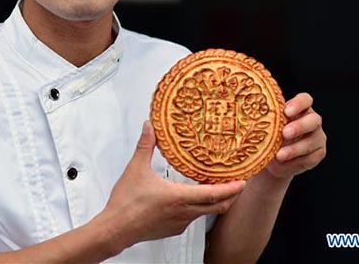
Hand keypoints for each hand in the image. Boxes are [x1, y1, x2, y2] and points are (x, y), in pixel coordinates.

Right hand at [96, 121, 246, 253]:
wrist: (116, 229)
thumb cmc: (126, 204)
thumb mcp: (136, 169)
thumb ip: (145, 145)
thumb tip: (150, 128)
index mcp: (179, 197)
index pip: (214, 194)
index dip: (232, 188)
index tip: (242, 181)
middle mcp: (184, 213)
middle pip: (217, 207)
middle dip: (230, 196)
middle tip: (236, 185)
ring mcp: (179, 223)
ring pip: (204, 213)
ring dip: (212, 202)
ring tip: (213, 188)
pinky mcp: (172, 230)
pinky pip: (191, 219)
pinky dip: (197, 209)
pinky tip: (188, 200)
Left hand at [264, 92, 325, 179]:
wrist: (272, 159)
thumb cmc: (269, 135)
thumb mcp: (267, 125)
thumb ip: (267, 117)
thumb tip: (255, 112)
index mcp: (300, 108)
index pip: (305, 100)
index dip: (299, 104)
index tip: (286, 112)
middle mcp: (311, 120)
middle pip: (314, 119)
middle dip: (299, 127)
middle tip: (284, 134)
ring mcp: (317, 137)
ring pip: (312, 141)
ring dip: (295, 149)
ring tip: (279, 155)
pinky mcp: (318, 153)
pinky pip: (311, 157)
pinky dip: (296, 161)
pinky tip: (284, 162)